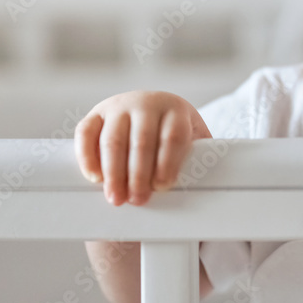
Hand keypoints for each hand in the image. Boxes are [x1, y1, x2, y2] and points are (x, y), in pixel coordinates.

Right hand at [75, 91, 211, 205]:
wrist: (150, 116)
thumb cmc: (175, 140)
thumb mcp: (193, 143)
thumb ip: (202, 160)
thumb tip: (216, 192)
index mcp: (175, 109)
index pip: (172, 135)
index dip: (167, 162)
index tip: (163, 187)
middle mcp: (146, 102)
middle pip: (141, 140)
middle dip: (138, 173)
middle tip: (137, 200)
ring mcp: (118, 106)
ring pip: (113, 139)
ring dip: (113, 172)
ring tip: (116, 198)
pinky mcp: (95, 115)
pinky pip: (86, 133)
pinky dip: (88, 156)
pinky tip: (94, 178)